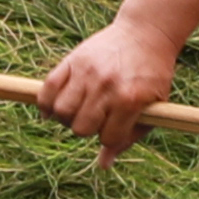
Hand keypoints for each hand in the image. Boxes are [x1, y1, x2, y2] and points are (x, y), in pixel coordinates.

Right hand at [36, 14, 180, 161]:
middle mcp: (106, 87)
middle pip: (81, 128)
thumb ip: (130, 136)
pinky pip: (48, 88)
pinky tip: (53, 108)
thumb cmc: (152, 74)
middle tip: (95, 118)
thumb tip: (103, 165)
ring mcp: (87, 73)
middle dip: (88, 130)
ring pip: (61, 111)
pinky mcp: (72, 60)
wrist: (146, 33)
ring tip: (77, 112)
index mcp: (129, 100)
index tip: (115, 128)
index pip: (108, 138)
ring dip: (66, 118)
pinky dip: (46, 103)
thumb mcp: (152, 106)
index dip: (111, 138)